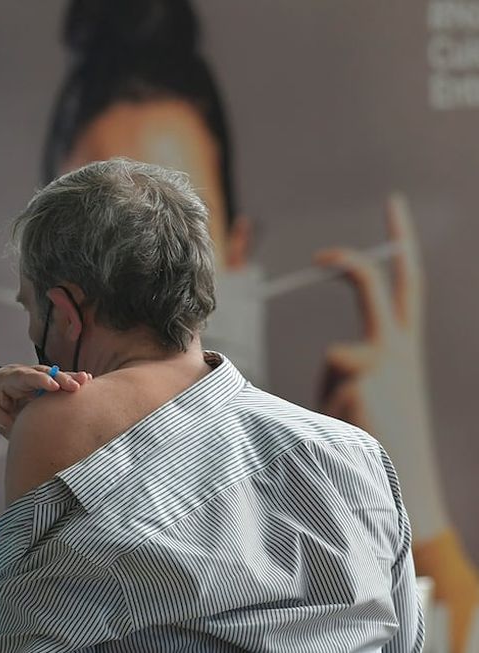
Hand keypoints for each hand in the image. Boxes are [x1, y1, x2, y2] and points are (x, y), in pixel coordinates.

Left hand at [0, 364, 89, 434]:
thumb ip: (11, 425)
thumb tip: (30, 439)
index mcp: (6, 379)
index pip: (23, 377)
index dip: (39, 380)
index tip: (53, 386)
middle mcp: (21, 374)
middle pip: (42, 373)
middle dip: (59, 378)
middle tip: (77, 385)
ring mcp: (31, 377)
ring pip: (51, 375)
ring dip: (68, 378)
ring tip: (87, 380)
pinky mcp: (39, 384)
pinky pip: (55, 382)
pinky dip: (68, 382)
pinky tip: (87, 383)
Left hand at [315, 192, 448, 537]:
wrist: (400, 482)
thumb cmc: (377, 440)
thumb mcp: (370, 393)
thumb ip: (354, 366)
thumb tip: (338, 354)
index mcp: (404, 348)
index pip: (405, 282)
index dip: (400, 243)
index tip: (394, 207)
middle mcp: (402, 350)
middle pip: (377, 286)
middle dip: (350, 263)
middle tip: (320, 256)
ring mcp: (386, 363)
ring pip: (338, 357)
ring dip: (333, 391)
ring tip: (352, 425)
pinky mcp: (366, 379)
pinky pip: (333, 384)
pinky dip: (332, 407)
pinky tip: (351, 428)